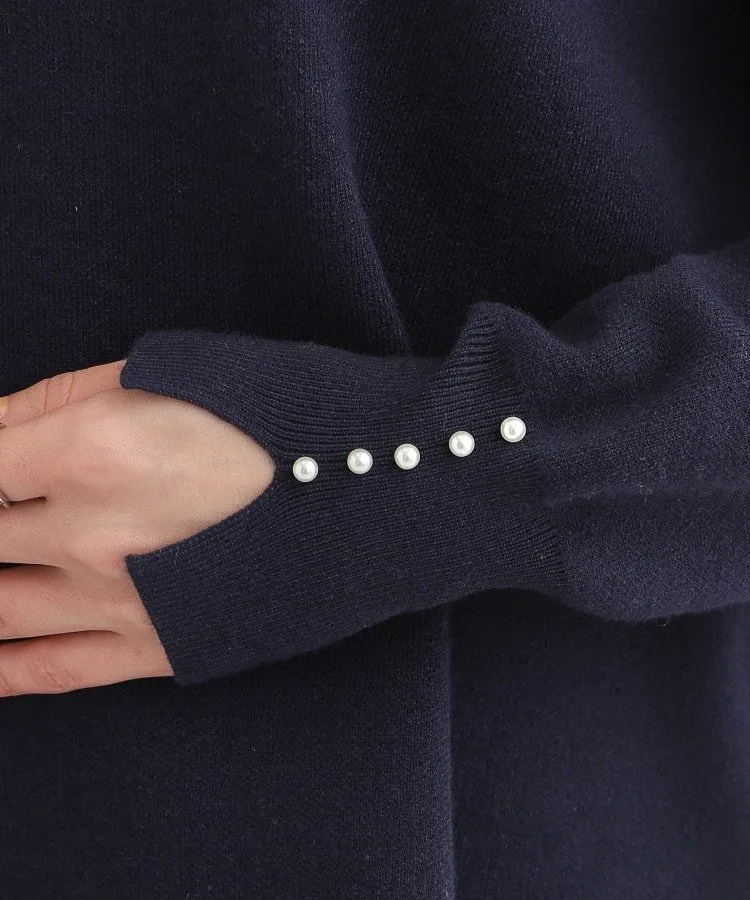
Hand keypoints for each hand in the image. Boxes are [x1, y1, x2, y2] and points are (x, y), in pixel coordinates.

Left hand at [0, 361, 275, 695]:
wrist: (368, 486)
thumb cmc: (272, 414)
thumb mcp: (159, 372)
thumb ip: (52, 401)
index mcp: (88, 452)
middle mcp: (91, 535)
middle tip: (7, 521)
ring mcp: (121, 600)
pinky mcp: (158, 645)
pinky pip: (55, 669)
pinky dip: (5, 671)